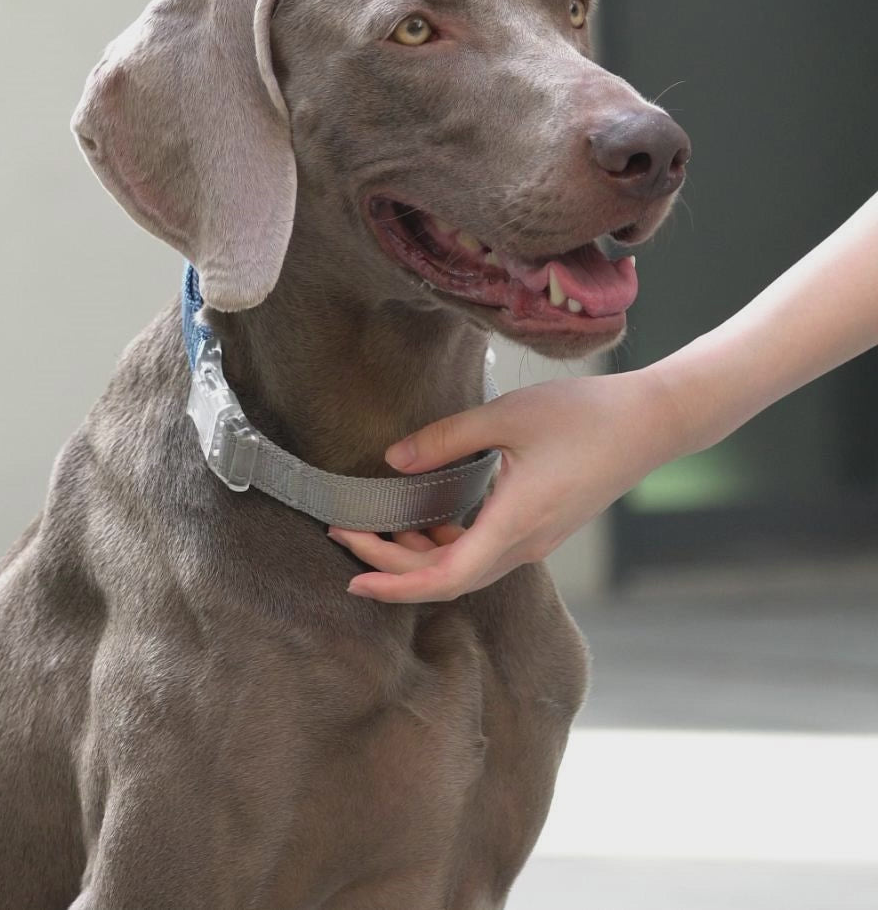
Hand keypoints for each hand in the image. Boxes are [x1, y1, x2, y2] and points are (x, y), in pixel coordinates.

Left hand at [328, 366, 680, 602]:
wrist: (652, 422)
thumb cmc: (584, 414)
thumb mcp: (506, 416)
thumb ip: (446, 439)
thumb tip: (394, 460)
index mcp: (515, 524)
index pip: (444, 578)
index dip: (395, 584)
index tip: (354, 579)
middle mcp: (526, 544)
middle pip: (448, 578)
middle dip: (392, 566)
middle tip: (345, 536)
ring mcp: (537, 540)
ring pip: (468, 567)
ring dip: (420, 557)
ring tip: (378, 528)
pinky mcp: (543, 528)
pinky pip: (486, 552)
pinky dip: (449, 545)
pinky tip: (427, 520)